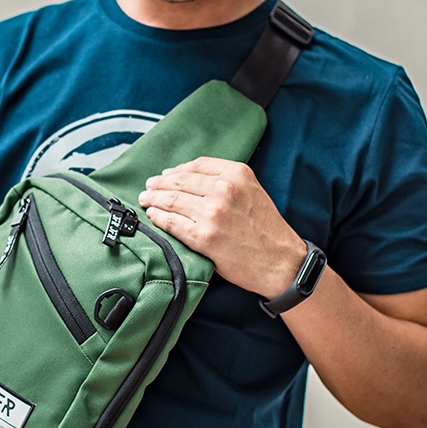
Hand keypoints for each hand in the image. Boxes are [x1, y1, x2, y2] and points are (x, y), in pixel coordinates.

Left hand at [138, 156, 306, 297]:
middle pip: (179, 181)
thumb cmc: (266, 228)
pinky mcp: (203, 237)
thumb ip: (227, 180)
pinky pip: (171, 222)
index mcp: (237, 174)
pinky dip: (158, 217)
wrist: (280, 262)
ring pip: (171, 200)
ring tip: (146, 200)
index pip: (196, 165)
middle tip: (148, 187)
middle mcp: (224, 190)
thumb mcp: (253, 191)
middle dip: (159, 183)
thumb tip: (189, 176)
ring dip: (154, 199)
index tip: (166, 175)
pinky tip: (152, 215)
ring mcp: (212, 213)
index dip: (177, 170)